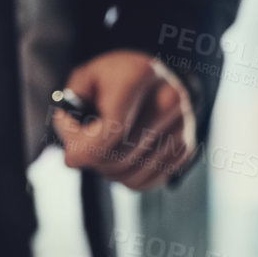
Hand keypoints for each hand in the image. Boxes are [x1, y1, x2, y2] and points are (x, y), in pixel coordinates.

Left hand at [55, 50, 196, 190]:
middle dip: (93, 161)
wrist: (151, 78)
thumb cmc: (111, 80)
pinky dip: (127, 179)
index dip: (86, 150)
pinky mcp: (186, 147)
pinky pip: (148, 181)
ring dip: (108, 172)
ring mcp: (182, 124)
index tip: (70, 156)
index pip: (113, 130)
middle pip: (121, 156)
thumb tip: (74, 145)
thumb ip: (71, 106)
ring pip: (133, 174)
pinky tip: (120, 161)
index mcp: (141, 75)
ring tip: (102, 154)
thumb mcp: (85, 79)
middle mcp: (169, 98)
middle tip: (83, 152)